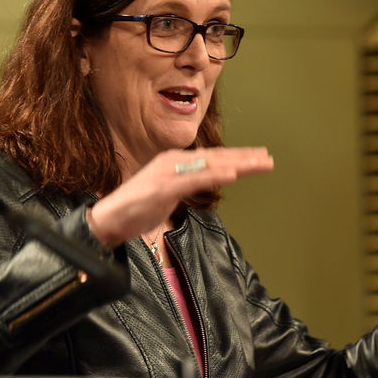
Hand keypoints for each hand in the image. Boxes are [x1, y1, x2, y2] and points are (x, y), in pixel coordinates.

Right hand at [88, 147, 272, 247]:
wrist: (108, 220)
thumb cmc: (137, 207)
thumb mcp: (169, 192)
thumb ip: (187, 184)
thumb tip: (206, 182)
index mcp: (175, 162)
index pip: (213, 158)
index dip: (238, 157)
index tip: (259, 158)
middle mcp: (173, 161)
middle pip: (216, 158)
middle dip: (244, 158)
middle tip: (268, 159)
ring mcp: (168, 173)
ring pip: (210, 166)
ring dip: (237, 164)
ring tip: (259, 164)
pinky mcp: (163, 188)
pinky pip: (193, 181)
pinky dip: (214, 176)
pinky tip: (232, 175)